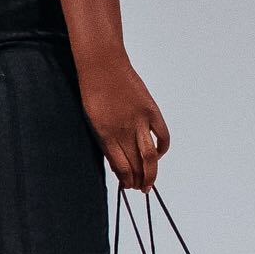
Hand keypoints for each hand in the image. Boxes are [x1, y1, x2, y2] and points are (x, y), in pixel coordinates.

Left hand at [81, 58, 170, 189]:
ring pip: (150, 157)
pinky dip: (162, 149)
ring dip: (152, 174)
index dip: (125, 180)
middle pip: (136, 165)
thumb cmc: (92, 92)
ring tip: (149, 183)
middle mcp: (123, 130)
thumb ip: (104, 140)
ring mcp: (140, 121)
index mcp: (104, 134)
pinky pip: (163, 137)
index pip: (121, 167)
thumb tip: (117, 160)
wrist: (102, 64)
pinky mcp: (151, 111)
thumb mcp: (91, 119)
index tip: (127, 187)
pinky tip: (157, 155)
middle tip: (139, 189)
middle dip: (138, 181)